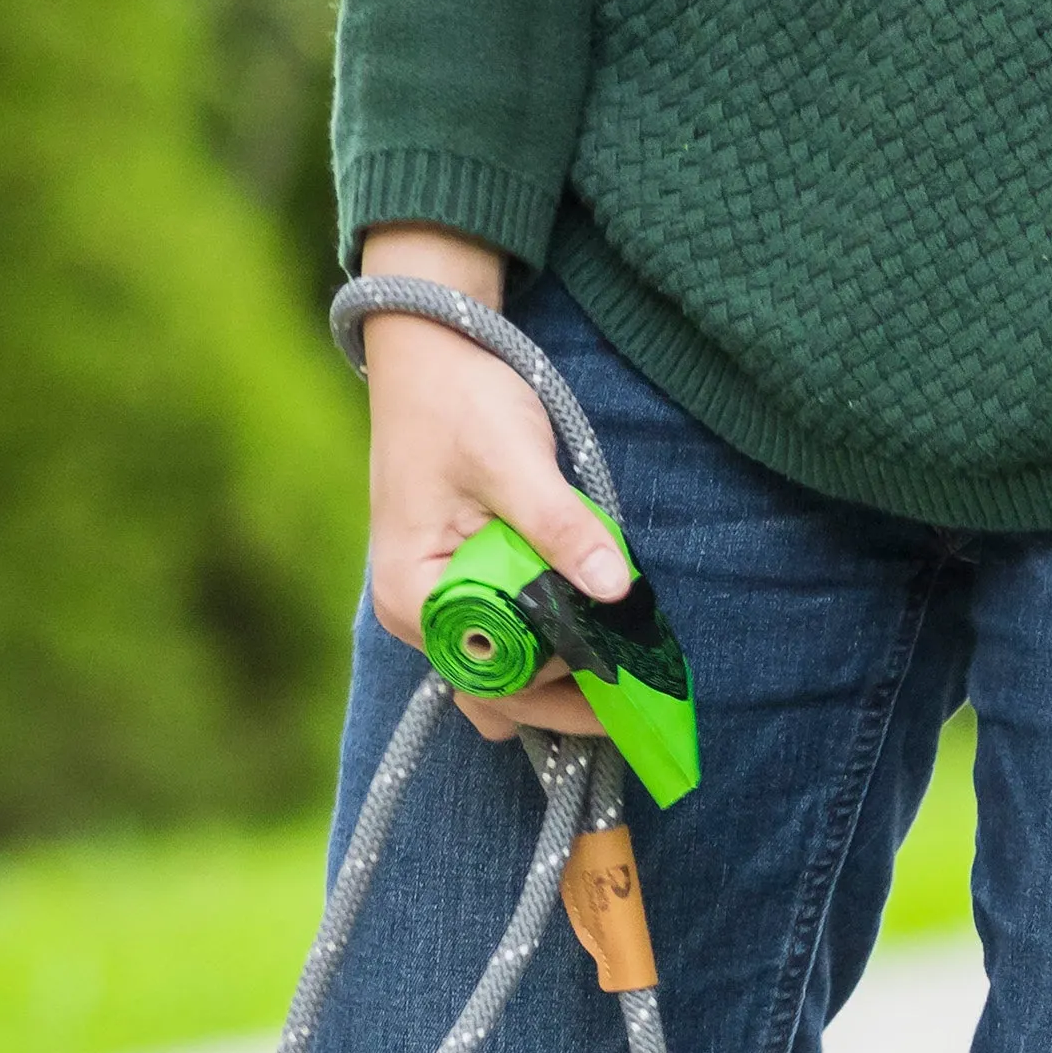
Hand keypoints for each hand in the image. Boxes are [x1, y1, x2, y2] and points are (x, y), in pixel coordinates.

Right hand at [357, 225, 626, 740]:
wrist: (432, 354)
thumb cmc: (458, 401)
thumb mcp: (513, 460)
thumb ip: (561, 527)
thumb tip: (615, 590)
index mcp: (413, 596)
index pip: (489, 668)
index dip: (553, 675)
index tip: (618, 669)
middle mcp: (417, 615)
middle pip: (495, 688)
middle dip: (561, 696)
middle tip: (638, 698)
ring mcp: (436, 607)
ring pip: (498, 677)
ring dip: (554, 685)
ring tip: (619, 681)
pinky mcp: (460, 590)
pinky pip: (501, 645)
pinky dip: (543, 653)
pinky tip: (588, 648)